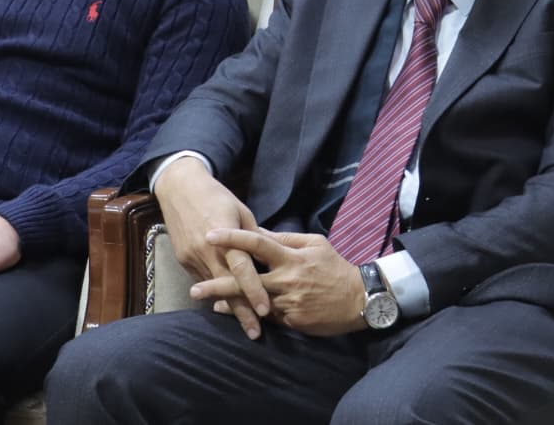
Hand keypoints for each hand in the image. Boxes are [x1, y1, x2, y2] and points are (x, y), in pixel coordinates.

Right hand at [154, 157, 268, 338]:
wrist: (179, 187)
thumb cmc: (217, 196)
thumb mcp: (241, 211)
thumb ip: (254, 238)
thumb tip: (271, 258)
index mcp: (225, 237)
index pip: (242, 269)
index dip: (254, 291)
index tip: (266, 312)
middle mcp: (207, 251)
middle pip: (227, 287)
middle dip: (241, 312)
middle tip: (255, 334)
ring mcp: (192, 257)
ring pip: (214, 288)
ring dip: (228, 307)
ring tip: (245, 327)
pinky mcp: (183, 260)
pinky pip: (202, 280)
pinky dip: (214, 293)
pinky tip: (224, 307)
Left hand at [191, 228, 367, 336]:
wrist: (359, 300)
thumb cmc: (335, 267)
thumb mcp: (315, 243)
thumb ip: (286, 239)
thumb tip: (260, 233)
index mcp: (291, 257)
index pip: (256, 243)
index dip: (232, 238)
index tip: (211, 234)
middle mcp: (286, 280)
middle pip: (246, 280)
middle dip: (217, 284)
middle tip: (194, 288)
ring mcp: (287, 302)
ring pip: (251, 302)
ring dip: (228, 302)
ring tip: (207, 300)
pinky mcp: (292, 320)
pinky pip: (265, 317)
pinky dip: (247, 313)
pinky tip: (233, 312)